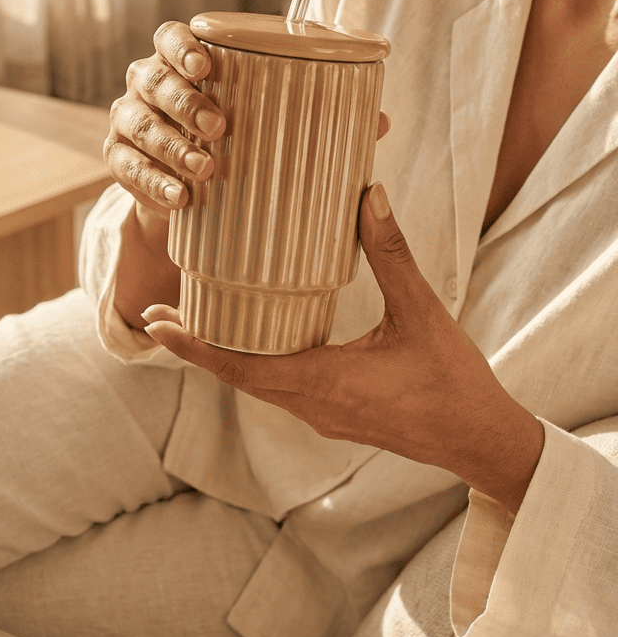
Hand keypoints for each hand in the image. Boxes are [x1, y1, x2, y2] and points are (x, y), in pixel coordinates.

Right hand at [105, 22, 390, 225]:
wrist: (191, 190)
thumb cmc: (239, 138)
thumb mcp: (274, 121)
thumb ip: (320, 114)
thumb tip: (382, 121)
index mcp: (182, 61)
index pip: (170, 37)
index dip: (182, 46)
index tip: (206, 63)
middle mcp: (147, 84)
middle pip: (152, 79)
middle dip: (183, 100)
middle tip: (220, 126)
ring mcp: (128, 122)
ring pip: (137, 124)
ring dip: (171, 145)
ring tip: (206, 169)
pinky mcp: (120, 162)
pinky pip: (126, 168)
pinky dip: (151, 183)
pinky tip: (179, 198)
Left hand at [143, 182, 543, 513]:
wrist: (481, 441)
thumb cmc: (454, 382)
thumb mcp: (422, 312)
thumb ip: (392, 254)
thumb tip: (368, 195)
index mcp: (326, 383)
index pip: (240, 366)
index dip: (194, 346)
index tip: (154, 323)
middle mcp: (314, 406)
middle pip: (238, 376)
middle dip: (197, 347)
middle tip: (157, 314)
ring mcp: (324, 416)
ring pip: (259, 385)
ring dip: (225, 357)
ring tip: (196, 324)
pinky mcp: (337, 416)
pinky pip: (282, 390)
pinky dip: (257, 364)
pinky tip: (258, 340)